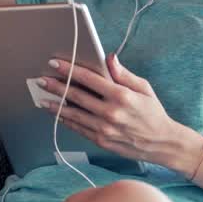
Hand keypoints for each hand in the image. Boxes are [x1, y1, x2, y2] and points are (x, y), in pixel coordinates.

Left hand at [35, 53, 184, 167]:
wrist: (161, 143)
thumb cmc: (153, 113)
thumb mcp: (144, 88)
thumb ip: (123, 74)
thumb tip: (108, 58)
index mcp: (121, 95)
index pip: (89, 78)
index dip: (69, 70)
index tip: (54, 63)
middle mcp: (111, 112)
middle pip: (76, 96)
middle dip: (56, 86)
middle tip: (41, 79)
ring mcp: (104, 128)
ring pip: (73, 114)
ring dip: (55, 105)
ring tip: (42, 97)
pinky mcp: (101, 140)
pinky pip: (78, 128)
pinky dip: (65, 119)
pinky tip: (57, 112)